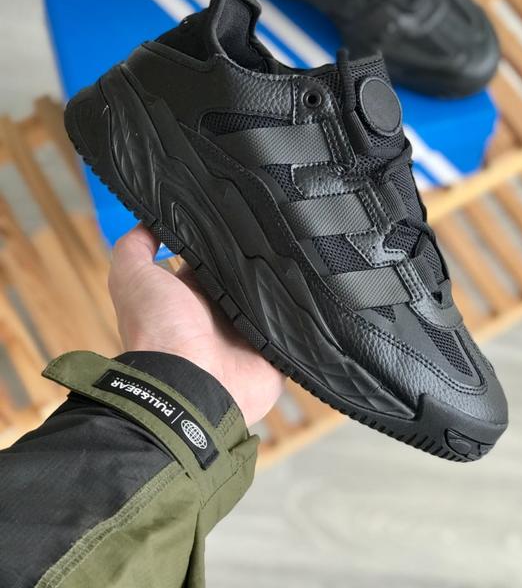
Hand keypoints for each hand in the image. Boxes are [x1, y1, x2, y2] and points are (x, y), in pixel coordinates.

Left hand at [108, 224, 284, 425]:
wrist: (189, 387)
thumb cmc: (158, 333)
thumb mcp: (132, 278)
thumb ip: (135, 247)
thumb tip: (148, 218)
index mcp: (190, 295)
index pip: (211, 257)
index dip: (221, 236)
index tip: (238, 208)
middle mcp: (219, 313)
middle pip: (245, 276)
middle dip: (258, 257)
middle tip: (278, 226)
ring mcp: (248, 333)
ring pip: (272, 297)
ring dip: (283, 282)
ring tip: (304, 250)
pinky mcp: (274, 351)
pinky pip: (294, 328)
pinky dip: (302, 314)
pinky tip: (315, 288)